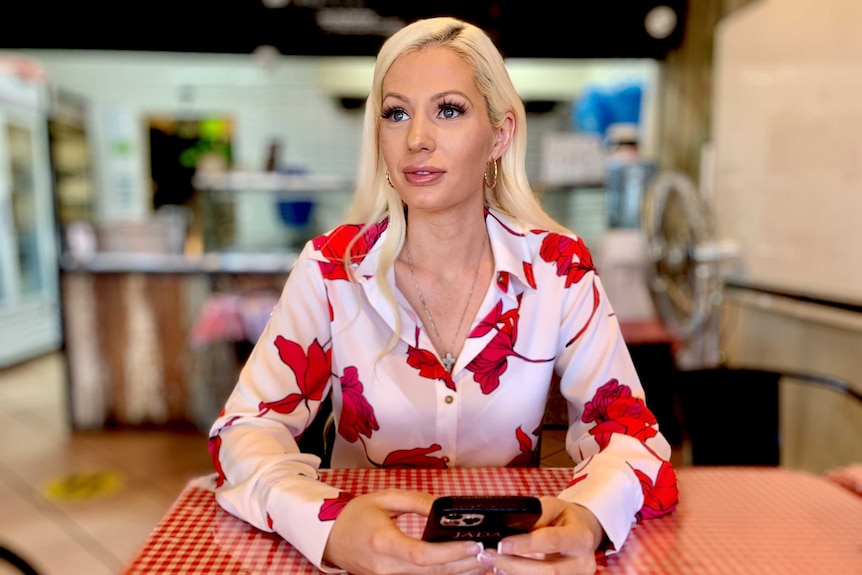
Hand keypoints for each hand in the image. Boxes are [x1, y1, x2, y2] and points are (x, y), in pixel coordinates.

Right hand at [323, 488, 487, 574]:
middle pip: (431, 573)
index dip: (450, 552)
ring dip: (459, 573)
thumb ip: (415, 501)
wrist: (330, 538)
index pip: (421, 554)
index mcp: (383, 542)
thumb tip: (443, 505)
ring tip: (484, 562)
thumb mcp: (384, 498)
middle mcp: (386, 567)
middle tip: (489, 553)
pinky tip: (462, 569)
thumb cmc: (356, 515)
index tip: (473, 544)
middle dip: (464, 565)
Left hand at [478, 496, 602, 574]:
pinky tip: (504, 569)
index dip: (525, 544)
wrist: (583, 532)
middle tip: (489, 555)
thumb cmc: (564, 517)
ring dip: (513, 573)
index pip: (551, 541)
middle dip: (514, 565)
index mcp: (581, 537)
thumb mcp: (553, 506)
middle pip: (547, 571)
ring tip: (493, 562)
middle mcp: (583, 562)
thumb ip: (536, 516)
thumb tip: (510, 526)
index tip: (501, 545)